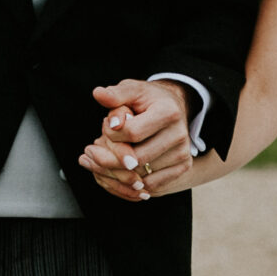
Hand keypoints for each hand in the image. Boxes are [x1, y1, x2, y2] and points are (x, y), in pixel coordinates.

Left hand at [86, 78, 195, 199]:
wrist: (173, 109)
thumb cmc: (148, 100)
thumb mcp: (132, 91)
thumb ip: (115, 94)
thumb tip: (98, 94)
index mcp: (169, 112)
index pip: (132, 132)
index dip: (111, 133)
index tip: (106, 126)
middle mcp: (180, 134)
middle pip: (136, 158)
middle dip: (109, 156)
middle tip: (93, 150)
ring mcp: (183, 153)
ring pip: (140, 174)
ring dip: (116, 171)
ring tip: (105, 157)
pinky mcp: (183, 167)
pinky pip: (151, 185)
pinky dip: (131, 182)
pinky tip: (118, 169)